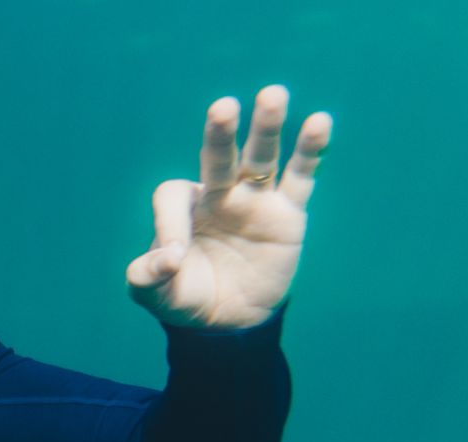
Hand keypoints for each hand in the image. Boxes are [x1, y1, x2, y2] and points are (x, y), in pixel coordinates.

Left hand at [126, 85, 332, 328]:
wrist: (226, 321)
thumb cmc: (185, 297)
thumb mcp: (155, 294)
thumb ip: (148, 277)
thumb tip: (169, 258)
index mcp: (181, 208)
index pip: (173, 197)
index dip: (169, 224)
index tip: (172, 259)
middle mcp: (218, 194)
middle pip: (218, 157)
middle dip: (220, 135)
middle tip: (223, 107)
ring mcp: (254, 201)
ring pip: (261, 157)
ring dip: (266, 127)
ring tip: (272, 95)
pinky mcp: (288, 214)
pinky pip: (300, 177)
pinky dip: (310, 150)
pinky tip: (320, 122)